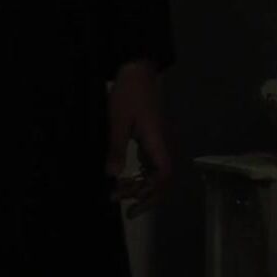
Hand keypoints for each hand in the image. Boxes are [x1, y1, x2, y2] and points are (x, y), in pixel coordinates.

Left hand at [107, 59, 173, 217]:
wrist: (138, 71)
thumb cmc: (128, 93)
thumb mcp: (117, 120)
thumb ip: (116, 147)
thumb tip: (113, 176)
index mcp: (158, 144)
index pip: (163, 177)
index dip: (151, 195)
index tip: (132, 206)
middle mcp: (162, 147)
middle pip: (160, 180)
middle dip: (142, 195)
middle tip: (118, 201)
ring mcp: (158, 144)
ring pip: (154, 174)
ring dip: (139, 185)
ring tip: (117, 192)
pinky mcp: (151, 139)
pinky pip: (149, 164)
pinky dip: (139, 175)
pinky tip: (124, 178)